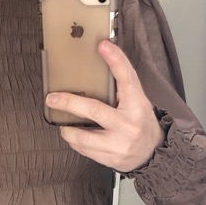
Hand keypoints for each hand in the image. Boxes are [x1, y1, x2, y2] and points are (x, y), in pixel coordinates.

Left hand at [46, 40, 163, 171]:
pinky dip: (75, 142)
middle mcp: (128, 125)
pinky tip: (72, 136)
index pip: (127, 79)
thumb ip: (122, 89)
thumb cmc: (140, 122)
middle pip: (94, 111)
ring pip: (84, 137)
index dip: (115, 60)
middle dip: (70, 103)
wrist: (152, 153)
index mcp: (138, 105)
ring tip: (62, 124)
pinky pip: (85, 150)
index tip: (102, 45)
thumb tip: (99, 67)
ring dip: (68, 130)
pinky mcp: (110, 158)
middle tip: (52, 98)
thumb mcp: (137, 102)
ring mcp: (119, 144)